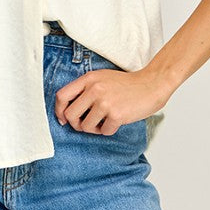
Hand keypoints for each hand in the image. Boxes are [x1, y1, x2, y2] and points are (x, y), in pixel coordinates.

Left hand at [54, 67, 173, 135]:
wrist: (150, 84)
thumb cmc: (126, 84)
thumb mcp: (101, 78)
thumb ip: (85, 89)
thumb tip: (66, 111)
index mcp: (89, 79)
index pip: (62, 95)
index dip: (59, 110)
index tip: (63, 118)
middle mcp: (95, 89)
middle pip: (70, 114)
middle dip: (76, 124)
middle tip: (86, 124)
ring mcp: (105, 102)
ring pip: (85, 126)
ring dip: (94, 129)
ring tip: (104, 122)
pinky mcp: (116, 115)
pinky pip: (103, 132)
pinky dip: (108, 130)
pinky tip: (115, 122)